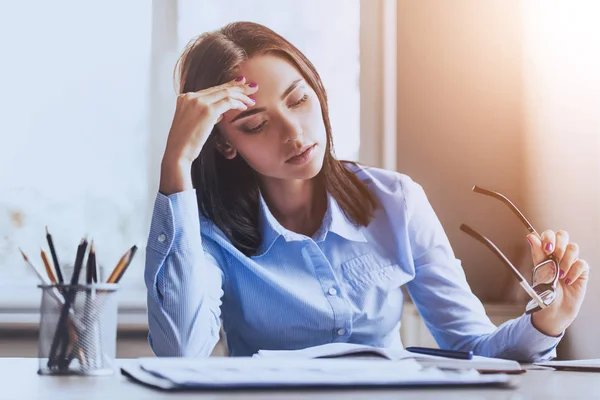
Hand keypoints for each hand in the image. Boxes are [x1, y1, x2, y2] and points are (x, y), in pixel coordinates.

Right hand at [159, 76, 257, 193]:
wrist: (178, 153)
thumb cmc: (186, 143)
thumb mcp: (192, 123)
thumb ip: (204, 115)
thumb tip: (220, 114)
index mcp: (185, 98)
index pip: (211, 89)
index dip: (227, 86)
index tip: (240, 86)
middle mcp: (191, 96)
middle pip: (219, 88)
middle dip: (238, 87)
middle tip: (252, 87)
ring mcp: (198, 102)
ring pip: (226, 93)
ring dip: (241, 95)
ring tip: (252, 100)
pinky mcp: (207, 110)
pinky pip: (228, 102)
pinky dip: (239, 103)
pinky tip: (245, 107)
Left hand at [528, 230, 589, 336]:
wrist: (554, 310)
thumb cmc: (545, 291)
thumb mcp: (539, 272)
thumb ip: (537, 254)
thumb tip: (531, 236)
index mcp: (546, 253)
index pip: (548, 235)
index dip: (547, 237)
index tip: (545, 248)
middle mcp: (559, 255)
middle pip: (563, 235)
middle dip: (558, 243)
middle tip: (553, 255)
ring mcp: (571, 262)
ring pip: (573, 247)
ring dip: (566, 260)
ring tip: (560, 275)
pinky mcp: (581, 271)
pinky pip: (582, 263)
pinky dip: (574, 271)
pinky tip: (568, 281)